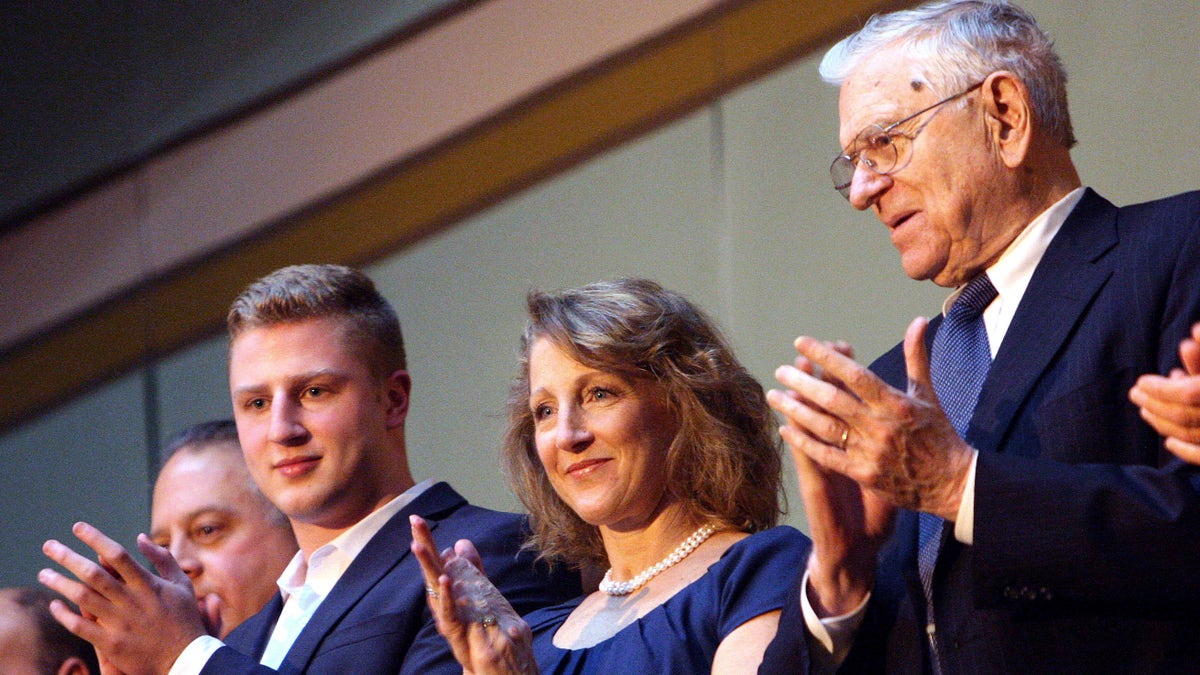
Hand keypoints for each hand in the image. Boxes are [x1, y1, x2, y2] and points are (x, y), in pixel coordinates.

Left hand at [39, 522, 207, 674]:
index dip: (96, 539)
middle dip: (68, 557)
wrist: (185, 659)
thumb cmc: (184, 618)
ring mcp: (120, 623)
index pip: (117, 555)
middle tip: (48, 546)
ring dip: (59, 583)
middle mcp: (131, 600)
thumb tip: (141, 538)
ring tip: (43, 573)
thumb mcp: (182, 584)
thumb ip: (163, 559)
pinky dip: (64, 615)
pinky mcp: (111, 644)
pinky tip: (54, 605)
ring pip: (82, 598)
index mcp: (148, 584)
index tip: (78, 527)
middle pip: (93, 573)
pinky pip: (80, 627)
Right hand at [410, 515, 536, 674]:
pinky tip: (445, 577)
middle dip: (423, 547)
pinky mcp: (461, 637)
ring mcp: (453, 623)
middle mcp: (448, 610)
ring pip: (437, 592)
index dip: (428, 543)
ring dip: (428, 568)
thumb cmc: (489, 641)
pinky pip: (452, 614)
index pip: (439, 565)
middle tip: (413, 521)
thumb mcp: (484, 600)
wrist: (500, 674)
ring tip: (417, 545)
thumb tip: (460, 543)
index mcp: (453, 599)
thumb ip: (473, 573)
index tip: (418, 520)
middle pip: (433, 573)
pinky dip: (448, 596)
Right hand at [768, 340, 893, 614]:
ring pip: (810, 426)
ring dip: (800, 402)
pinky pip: (807, 460)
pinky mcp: (818, 485)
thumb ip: (897, 436)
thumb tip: (909, 411)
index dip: (844, 370)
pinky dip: (798, 444)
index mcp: (854, 439)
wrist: (860, 547)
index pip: (848, 395)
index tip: (844, 344)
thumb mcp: (891, 469)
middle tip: (809, 350)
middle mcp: (835, 446)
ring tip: (792, 376)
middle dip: (819, 376)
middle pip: (825, 402)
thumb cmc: (876, 508)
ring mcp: (823, 463)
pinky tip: (785, 428)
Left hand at [771, 318, 973, 515]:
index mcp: (895, 403)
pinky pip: (826, 455)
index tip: (802, 342)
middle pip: (832, 399)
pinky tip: (785, 428)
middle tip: (781, 369)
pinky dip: (803, 442)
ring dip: (795, 409)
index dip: (826, 357)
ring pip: (823, 426)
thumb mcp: (927, 394)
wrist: (952, 484)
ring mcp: (869, 451)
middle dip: (802, 382)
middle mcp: (880, 426)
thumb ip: (916, 357)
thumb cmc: (938, 434)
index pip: (855, 374)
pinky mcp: (862, 473)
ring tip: (774, 395)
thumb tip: (918, 321)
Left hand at [1130, 321, 1199, 462]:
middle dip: (1155, 404)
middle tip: (1134, 393)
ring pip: (1192, 434)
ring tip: (1145, 410)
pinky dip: (1186, 451)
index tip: (1140, 382)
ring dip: (1163, 422)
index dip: (1160, 389)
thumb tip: (1192, 332)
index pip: (1187, 393)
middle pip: (1184, 415)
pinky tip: (1168, 442)